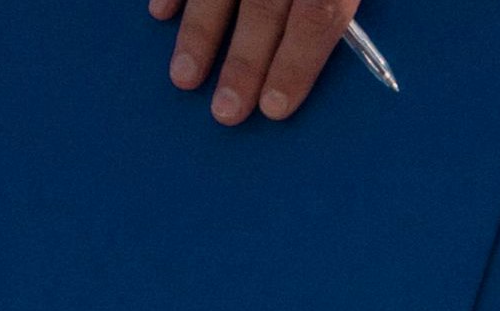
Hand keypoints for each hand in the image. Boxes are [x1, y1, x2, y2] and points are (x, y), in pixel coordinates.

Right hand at [154, 0, 359, 124]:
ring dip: (199, 35)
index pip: (319, 16)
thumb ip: (339, 7)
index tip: (275, 108)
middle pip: (264, 9)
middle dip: (244, 63)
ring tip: (184, 77)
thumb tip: (330, 58)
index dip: (297, 63)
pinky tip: (160, 15)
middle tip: (227, 112)